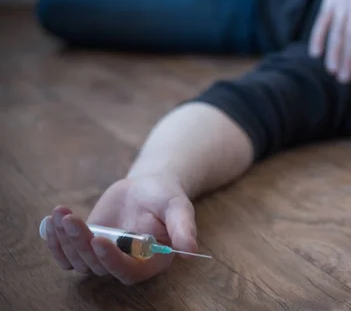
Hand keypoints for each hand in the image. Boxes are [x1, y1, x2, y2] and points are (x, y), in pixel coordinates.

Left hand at [43, 177, 197, 284]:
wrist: (147, 187)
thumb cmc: (166, 196)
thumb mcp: (178, 207)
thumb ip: (183, 228)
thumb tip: (190, 251)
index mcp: (151, 260)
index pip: (127, 271)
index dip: (111, 260)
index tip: (98, 240)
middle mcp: (126, 264)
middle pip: (97, 266)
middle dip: (80, 243)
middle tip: (71, 218)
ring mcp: (104, 257)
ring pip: (78, 261)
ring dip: (64, 240)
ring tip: (61, 213)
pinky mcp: (87, 247)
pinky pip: (65, 255)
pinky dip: (55, 242)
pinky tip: (51, 221)